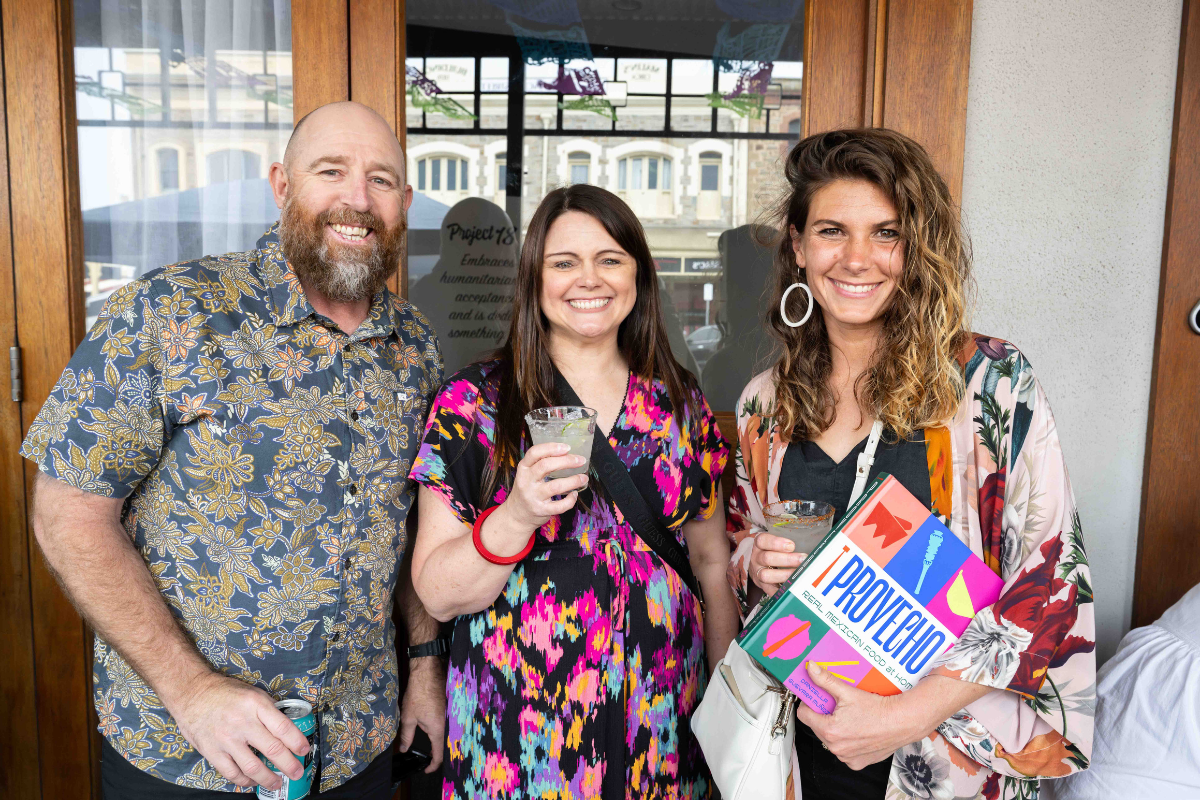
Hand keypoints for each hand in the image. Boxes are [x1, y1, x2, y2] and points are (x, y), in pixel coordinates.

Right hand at [167, 671, 309, 789]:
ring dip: (268, 778)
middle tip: (297, 773)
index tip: (304, 750)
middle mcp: (242, 723)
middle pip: (272, 749)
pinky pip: (232, 772)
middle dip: (288, 765)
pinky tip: (252, 781)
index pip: (283, 727)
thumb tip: (286, 729)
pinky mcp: (212, 751)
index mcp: (256, 705)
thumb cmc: (226, 692)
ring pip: (252, 767)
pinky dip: (244, 781)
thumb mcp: (253, 693)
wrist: (192, 693)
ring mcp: (226, 739)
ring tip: (277, 783)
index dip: (297, 742)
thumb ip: (269, 711)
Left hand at [399, 658, 446, 772]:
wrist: (428, 672)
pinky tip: (434, 731)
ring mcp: (451, 716)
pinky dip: (443, 732)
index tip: (425, 769)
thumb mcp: (408, 717)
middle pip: (446, 746)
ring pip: (448, 735)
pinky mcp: (451, 709)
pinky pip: (449, 725)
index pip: (439, 755)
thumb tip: (403, 749)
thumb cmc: (418, 694)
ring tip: (430, 747)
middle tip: (426, 759)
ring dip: (440, 743)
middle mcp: (448, 725)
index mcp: (438, 730)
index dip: (432, 766)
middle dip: (437, 755)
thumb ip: (406, 736)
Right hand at [499, 442, 588, 532]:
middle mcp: (526, 481)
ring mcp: (533, 497)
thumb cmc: (527, 490)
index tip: (567, 447)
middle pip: (546, 466)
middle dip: (567, 461)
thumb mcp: (527, 474)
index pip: (534, 453)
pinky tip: (574, 494)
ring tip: (583, 478)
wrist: (517, 515)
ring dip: (573, 481)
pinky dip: (570, 500)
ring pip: (555, 486)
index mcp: (523, 468)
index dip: (551, 448)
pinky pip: (559, 506)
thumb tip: (567, 454)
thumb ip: (540, 463)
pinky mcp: (540, 510)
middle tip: (581, 460)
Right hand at [748, 532, 804, 594]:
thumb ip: (789, 545)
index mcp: (760, 545)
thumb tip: (810, 549)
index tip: (792, 546)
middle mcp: (756, 558)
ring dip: (785, 575)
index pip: (763, 540)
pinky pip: (770, 591)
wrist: (759, 566)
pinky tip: (792, 590)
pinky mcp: (763, 586)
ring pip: (766, 575)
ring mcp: (758, 573)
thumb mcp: (776, 545)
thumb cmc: (774, 553)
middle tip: (803, 559)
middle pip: (767, 558)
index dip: (776, 543)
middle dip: (787, 559)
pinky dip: (781, 592)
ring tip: (799, 575)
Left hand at [796, 662, 934, 769]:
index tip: (817, 698)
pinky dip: (848, 741)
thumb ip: (825, 680)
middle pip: (817, 727)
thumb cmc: (878, 710)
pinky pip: (845, 751)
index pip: (804, 715)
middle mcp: (836, 748)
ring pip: (830, 739)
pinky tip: (857, 730)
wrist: (902, 722)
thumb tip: (811, 669)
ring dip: (835, 728)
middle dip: (823, 715)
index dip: (809, 703)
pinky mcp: (857, 763)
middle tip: (837, 705)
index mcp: (829, 731)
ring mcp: (847, 757)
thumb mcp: (848, 691)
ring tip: (849, 717)